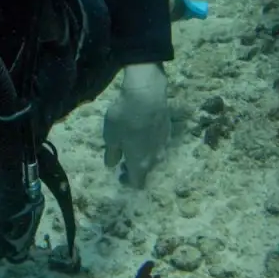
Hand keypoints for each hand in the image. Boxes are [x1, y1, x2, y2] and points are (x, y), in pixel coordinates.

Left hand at [103, 62, 169, 186]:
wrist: (147, 95)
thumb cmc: (125, 118)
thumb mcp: (110, 137)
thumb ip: (112, 154)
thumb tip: (112, 165)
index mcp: (140, 163)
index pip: (137, 183)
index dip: (128, 181)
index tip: (120, 173)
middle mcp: (155, 158)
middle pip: (146, 170)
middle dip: (135, 167)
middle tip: (124, 158)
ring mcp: (164, 144)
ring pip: (153, 156)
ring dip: (144, 154)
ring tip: (133, 143)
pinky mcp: (168, 131)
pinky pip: (158, 143)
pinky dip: (150, 142)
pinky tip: (142, 131)